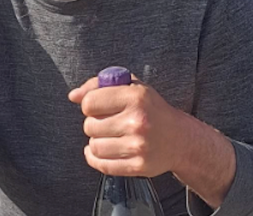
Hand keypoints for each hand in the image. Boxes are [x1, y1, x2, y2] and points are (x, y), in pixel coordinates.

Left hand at [68, 76, 185, 177]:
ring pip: (94, 146)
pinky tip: (103, 150)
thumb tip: (72, 96)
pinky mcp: (138, 166)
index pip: (89, 102)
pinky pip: (102, 165)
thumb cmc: (151, 109)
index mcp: (135, 96)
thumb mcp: (131, 87)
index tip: (99, 106)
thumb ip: (99, 85)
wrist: (179, 138)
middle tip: (107, 122)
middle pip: (89, 126)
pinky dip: (95, 158)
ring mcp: (138, 146)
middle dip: (94, 124)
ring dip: (96, 141)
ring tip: (110, 136)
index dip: (89, 104)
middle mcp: (137, 121)